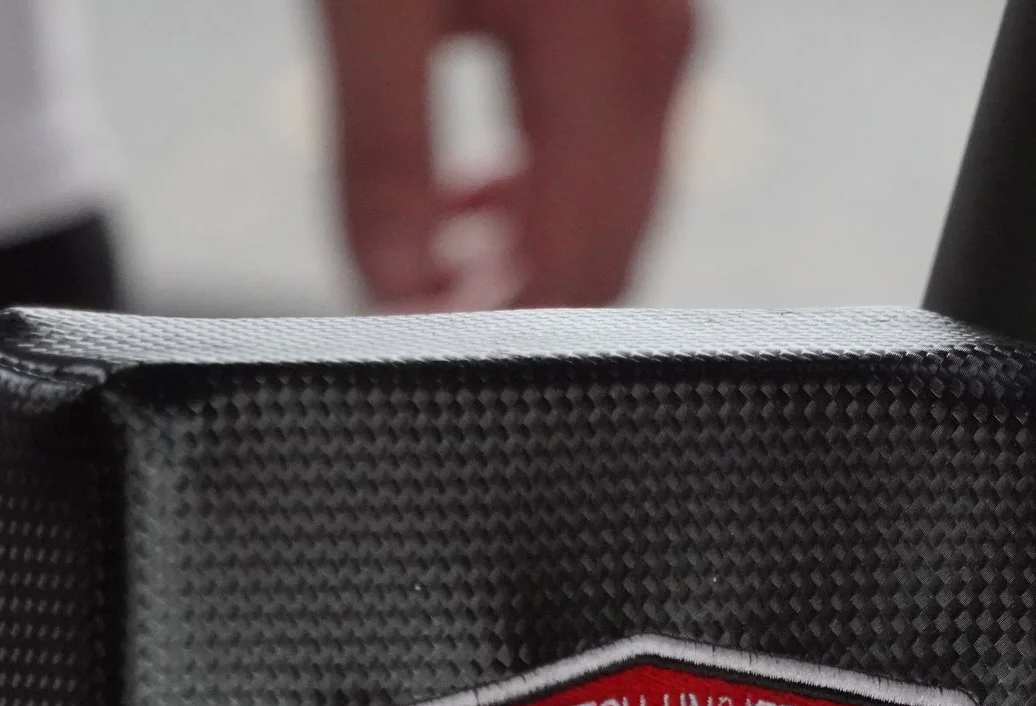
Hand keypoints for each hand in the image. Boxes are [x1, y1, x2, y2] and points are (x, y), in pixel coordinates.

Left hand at [320, 0, 693, 309]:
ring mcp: (661, 47)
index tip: (404, 342)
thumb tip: (393, 285)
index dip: (490, 327)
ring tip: (424, 261)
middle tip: (405, 314)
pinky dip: (542, 211)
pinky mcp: (641, 45)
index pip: (574, 261)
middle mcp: (655, 54)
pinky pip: (613, 171)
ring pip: (614, 222)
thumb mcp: (375, 4)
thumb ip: (384, 146)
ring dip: (522, 263)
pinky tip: (468, 201)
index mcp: (604, 50)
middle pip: (610, 255)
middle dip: (507, 306)